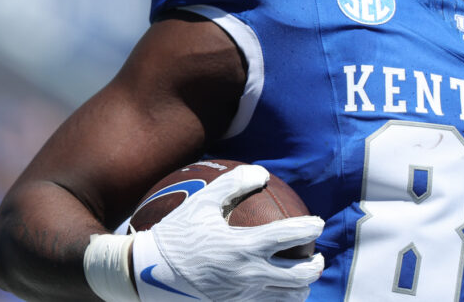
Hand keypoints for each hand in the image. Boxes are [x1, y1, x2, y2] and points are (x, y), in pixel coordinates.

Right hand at [131, 164, 323, 300]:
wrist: (147, 275)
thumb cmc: (176, 236)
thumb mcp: (202, 203)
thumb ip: (234, 184)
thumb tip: (262, 174)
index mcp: (244, 247)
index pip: (290, 236)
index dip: (310, 228)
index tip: (317, 223)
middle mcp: (249, 275)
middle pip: (301, 275)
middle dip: (316, 264)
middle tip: (316, 255)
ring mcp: (243, 297)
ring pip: (289, 297)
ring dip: (302, 286)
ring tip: (301, 275)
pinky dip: (281, 300)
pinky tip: (279, 291)